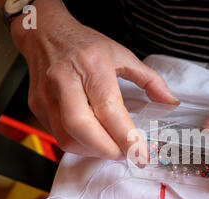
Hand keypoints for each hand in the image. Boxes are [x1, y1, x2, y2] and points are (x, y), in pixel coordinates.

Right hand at [10, 0, 178, 159]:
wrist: (45, 34)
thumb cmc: (85, 45)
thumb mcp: (123, 55)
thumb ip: (150, 80)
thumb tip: (171, 102)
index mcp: (92, 65)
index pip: (109, 109)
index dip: (126, 137)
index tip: (141, 154)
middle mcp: (65, 80)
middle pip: (82, 128)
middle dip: (107, 149)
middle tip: (125, 154)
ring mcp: (47, 95)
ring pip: (67, 138)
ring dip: (93, 151)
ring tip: (111, 147)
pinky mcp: (37, 107)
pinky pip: (59, 137)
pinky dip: (80, 145)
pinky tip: (94, 140)